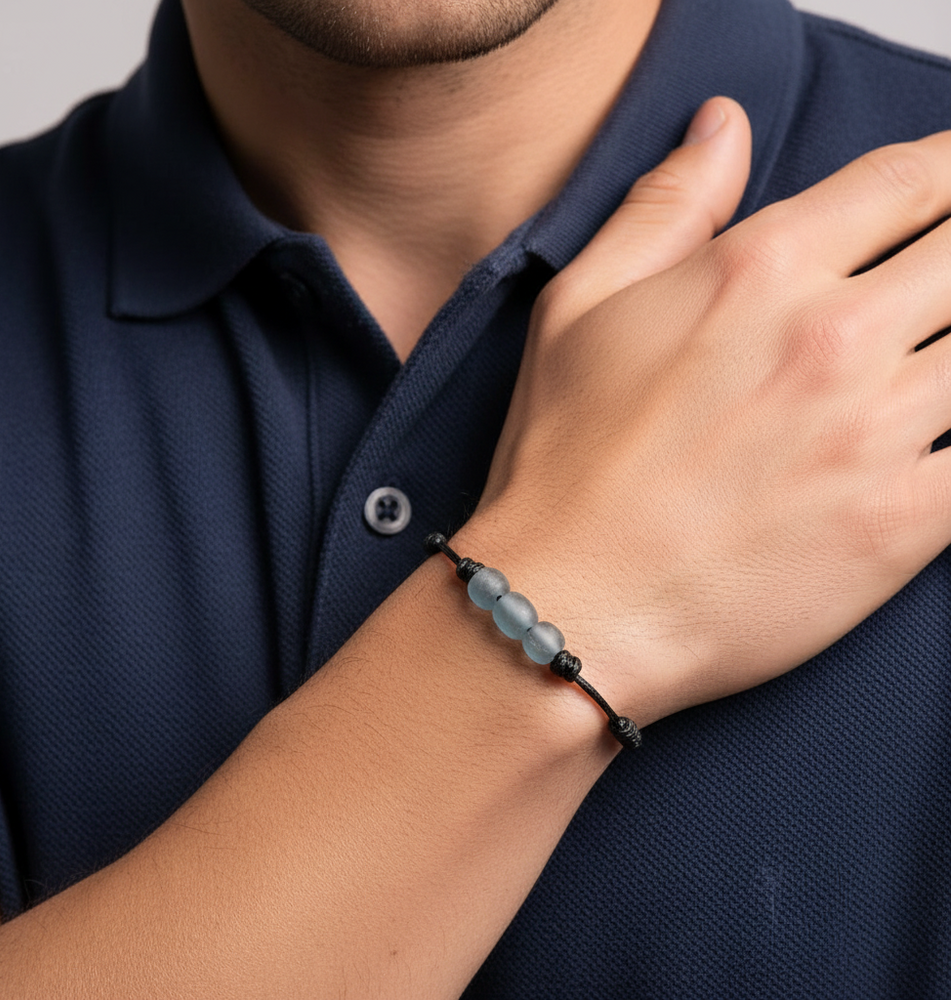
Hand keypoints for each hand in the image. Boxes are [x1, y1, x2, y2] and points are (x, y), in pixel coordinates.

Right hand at [465, 98, 950, 726]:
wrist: (569, 606)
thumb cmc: (563, 464)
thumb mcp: (579, 309)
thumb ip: (665, 206)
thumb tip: (722, 126)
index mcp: (758, 270)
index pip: (908, 181)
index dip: (950, 174)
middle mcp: (830, 336)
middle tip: (944, 284)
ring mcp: (876, 432)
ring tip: (933, 362)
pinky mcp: (903, 524)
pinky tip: (944, 432)